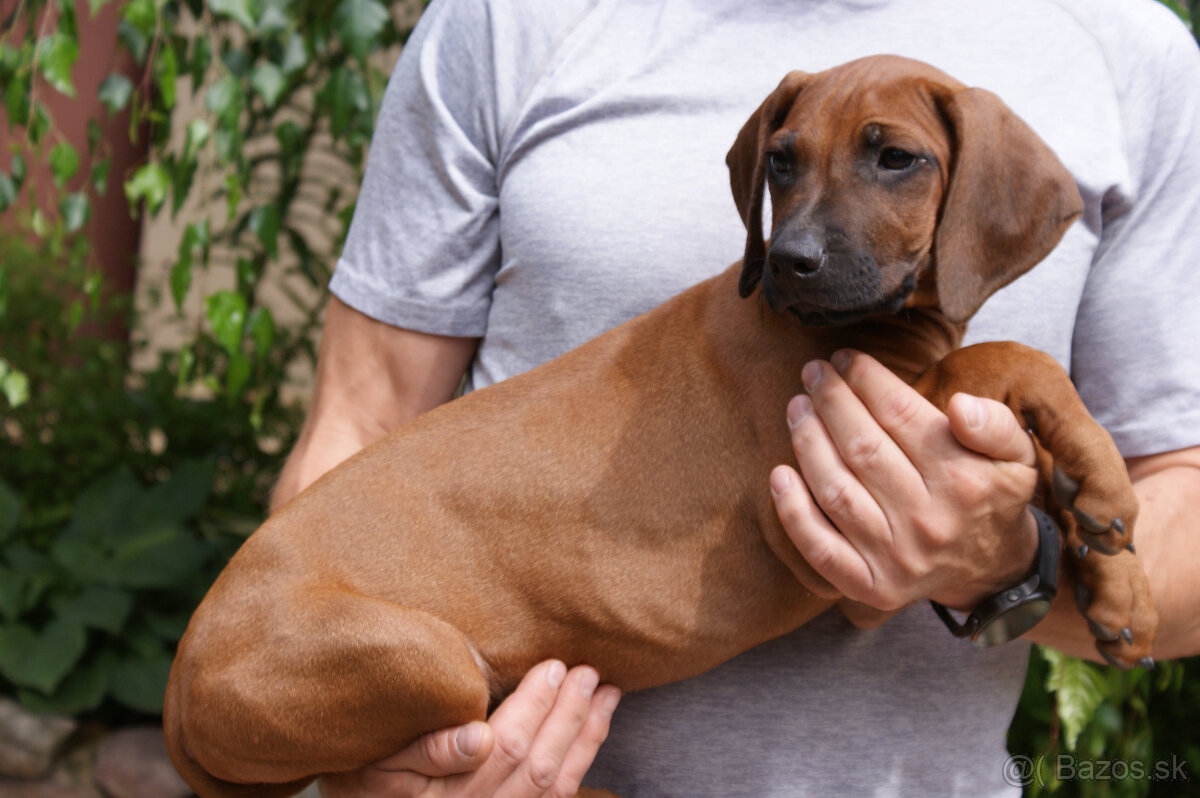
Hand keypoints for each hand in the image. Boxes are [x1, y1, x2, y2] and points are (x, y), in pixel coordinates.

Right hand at [319, 660, 619, 797]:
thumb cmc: (365, 769)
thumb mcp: (378, 756)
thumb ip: (426, 747)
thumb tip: (479, 736)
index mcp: (446, 797)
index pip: (504, 747)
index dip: (535, 706)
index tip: (553, 666)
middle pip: (537, 767)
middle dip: (568, 716)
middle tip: (586, 671)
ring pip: (554, 786)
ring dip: (585, 737)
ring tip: (606, 694)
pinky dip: (581, 761)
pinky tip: (595, 728)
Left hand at [769, 350, 1040, 619]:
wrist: (992, 570)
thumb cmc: (991, 494)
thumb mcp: (1016, 454)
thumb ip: (995, 424)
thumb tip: (960, 406)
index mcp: (963, 482)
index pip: (901, 416)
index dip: (867, 380)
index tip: (845, 358)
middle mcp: (928, 522)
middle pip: (862, 449)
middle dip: (831, 402)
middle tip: (813, 373)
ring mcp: (897, 559)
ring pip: (836, 492)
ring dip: (807, 443)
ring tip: (797, 407)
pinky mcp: (871, 587)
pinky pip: (821, 549)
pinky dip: (793, 512)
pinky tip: (779, 475)